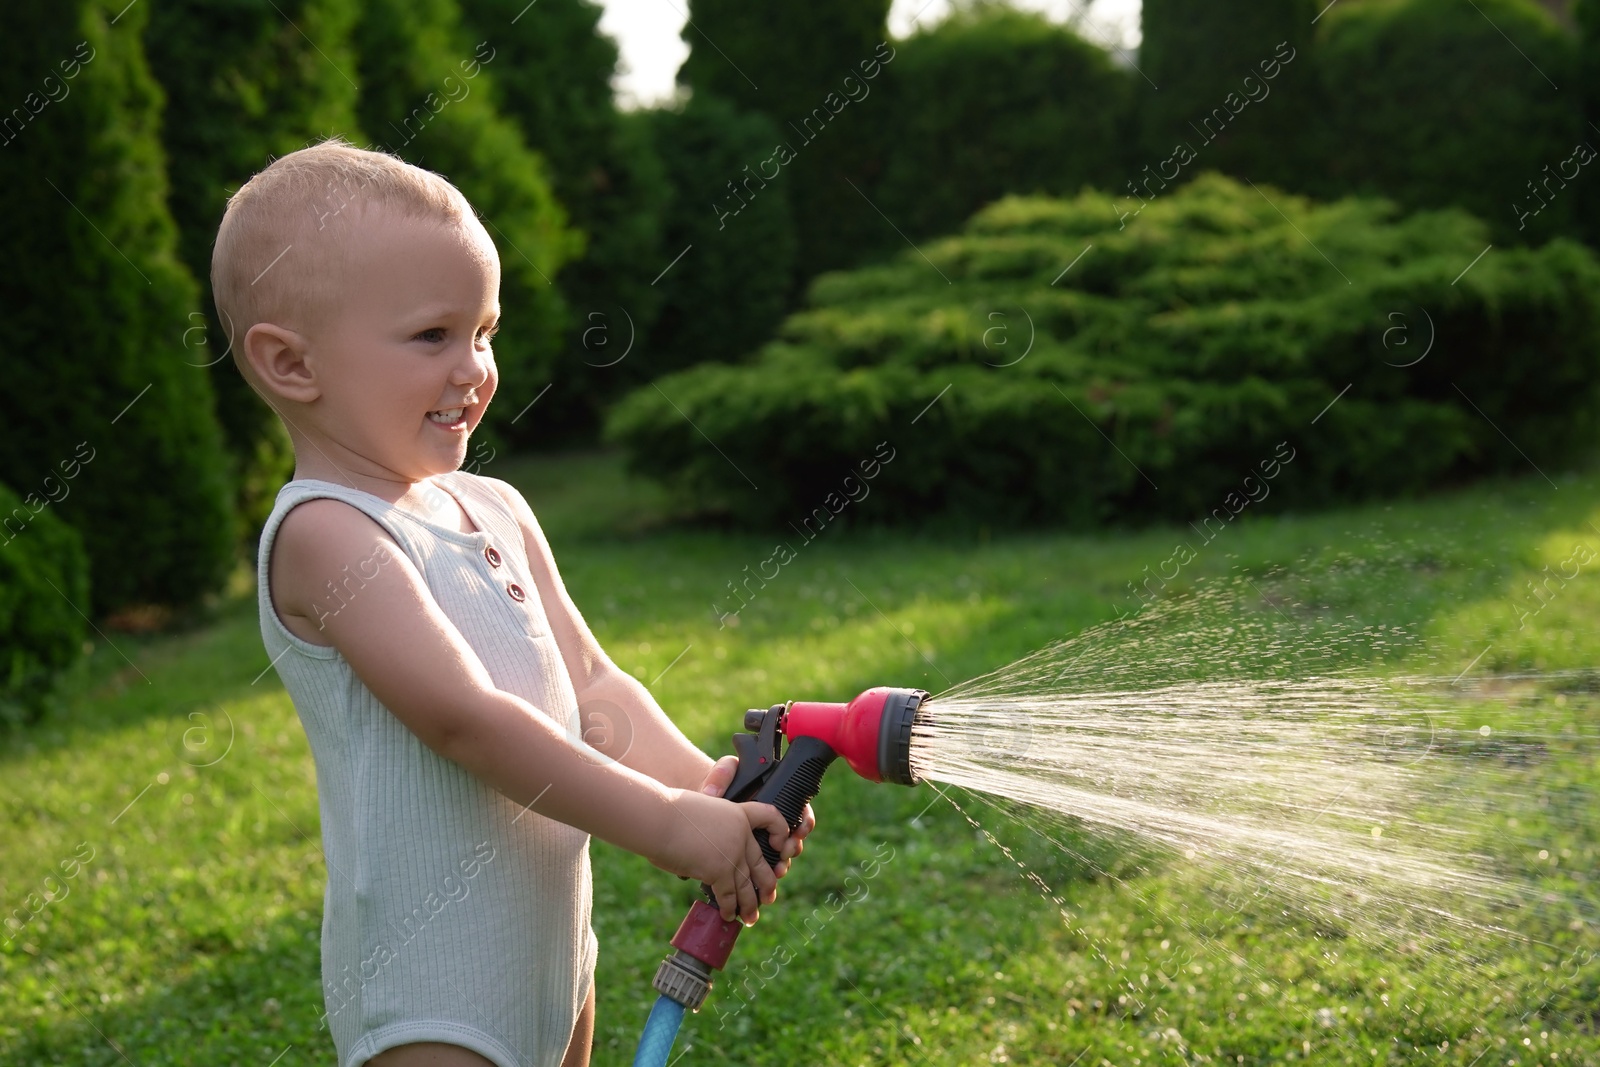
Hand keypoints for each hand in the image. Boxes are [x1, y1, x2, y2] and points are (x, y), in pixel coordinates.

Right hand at [653, 789, 788, 923]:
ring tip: (750, 918)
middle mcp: (740, 834)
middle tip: (769, 897)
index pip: (770, 816)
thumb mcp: (699, 809)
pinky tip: (727, 915)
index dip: (780, 830)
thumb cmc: (668, 810)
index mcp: (737, 813)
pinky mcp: (719, 870)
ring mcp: (732, 853)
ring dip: (749, 904)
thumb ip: (712, 826)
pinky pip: (728, 895)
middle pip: (761, 862)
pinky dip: (728, 908)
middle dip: (766, 884)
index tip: (778, 845)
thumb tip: (706, 847)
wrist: (658, 817)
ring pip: (747, 884)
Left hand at [700, 754, 815, 877]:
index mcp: (773, 799)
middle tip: (786, 852)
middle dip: (793, 846)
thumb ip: (722, 774)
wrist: (702, 807)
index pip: (800, 810)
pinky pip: (766, 867)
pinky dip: (768, 874)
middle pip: (794, 836)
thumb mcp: (720, 776)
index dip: (804, 821)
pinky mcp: (752, 855)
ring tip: (778, 870)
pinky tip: (764, 879)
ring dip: (784, 863)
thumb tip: (713, 792)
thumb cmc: (717, 788)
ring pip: (783, 855)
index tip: (796, 831)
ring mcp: (763, 840)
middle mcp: (772, 822)